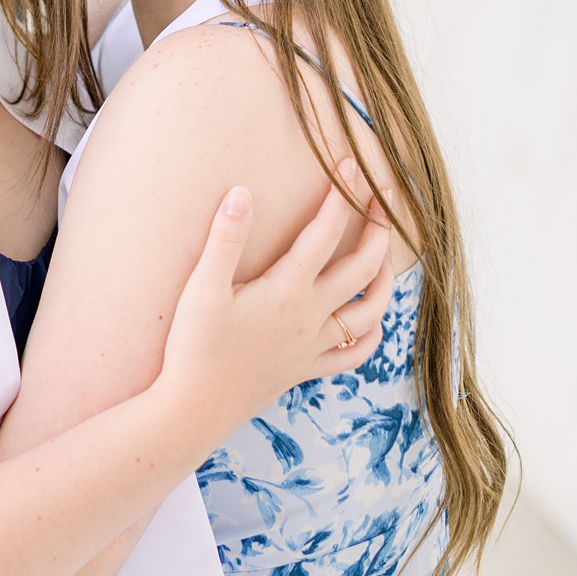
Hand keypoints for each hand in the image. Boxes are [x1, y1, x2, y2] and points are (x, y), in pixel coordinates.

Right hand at [156, 162, 395, 456]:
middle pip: (362, 267)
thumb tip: (242, 192)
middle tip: (380, 199)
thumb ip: (225, 238)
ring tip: (385, 254)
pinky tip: (371, 320)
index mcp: (287, 291)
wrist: (192, 411)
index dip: (341, 194)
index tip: (352, 164)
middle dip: (378, 229)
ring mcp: (313, 346)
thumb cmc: (194, 348)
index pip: (325, 232)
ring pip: (370, 312)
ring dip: (385, 279)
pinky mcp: (306, 369)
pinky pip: (354, 355)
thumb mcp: (202, 289)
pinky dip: (372, 335)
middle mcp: (310, 317)